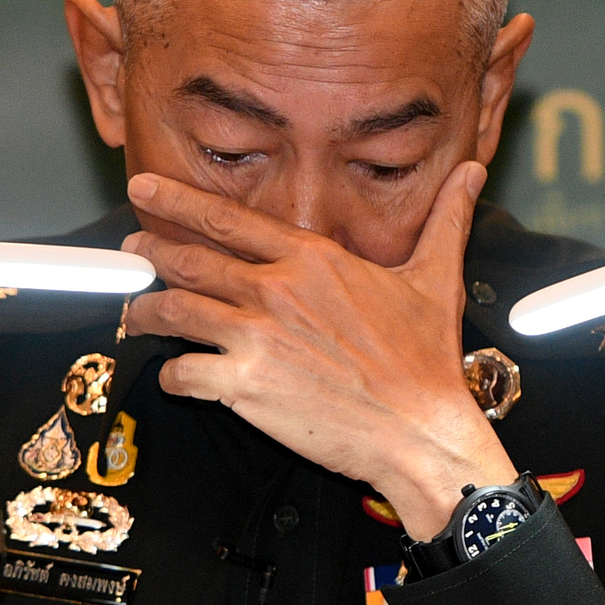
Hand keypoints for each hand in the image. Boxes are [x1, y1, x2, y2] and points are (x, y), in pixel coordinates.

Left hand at [120, 161, 517, 538]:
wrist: (421, 430)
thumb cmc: (426, 360)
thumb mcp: (436, 276)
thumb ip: (446, 218)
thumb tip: (473, 175)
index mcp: (313, 259)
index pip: (228, 219)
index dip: (178, 201)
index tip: (146, 189)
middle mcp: (276, 291)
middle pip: (190, 259)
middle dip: (151, 249)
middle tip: (131, 244)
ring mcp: (256, 339)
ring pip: (175, 312)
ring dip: (148, 309)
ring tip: (138, 310)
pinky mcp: (245, 388)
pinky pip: (184, 373)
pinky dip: (170, 373)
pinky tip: (173, 373)